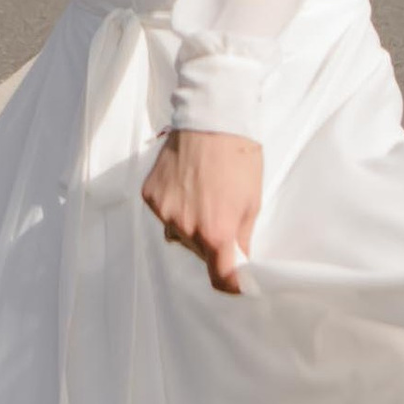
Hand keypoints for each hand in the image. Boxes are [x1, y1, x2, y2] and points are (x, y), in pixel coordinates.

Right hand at [141, 128, 261, 294]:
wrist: (211, 119)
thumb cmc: (239, 159)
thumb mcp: (252, 202)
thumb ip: (242, 238)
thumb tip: (239, 260)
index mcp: (215, 233)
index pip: (220, 279)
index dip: (232, 284)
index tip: (238, 281)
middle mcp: (186, 228)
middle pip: (198, 254)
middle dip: (211, 244)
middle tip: (222, 216)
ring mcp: (164, 212)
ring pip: (178, 234)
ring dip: (191, 225)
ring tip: (202, 195)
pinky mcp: (150, 195)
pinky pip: (163, 213)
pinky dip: (174, 206)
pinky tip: (186, 184)